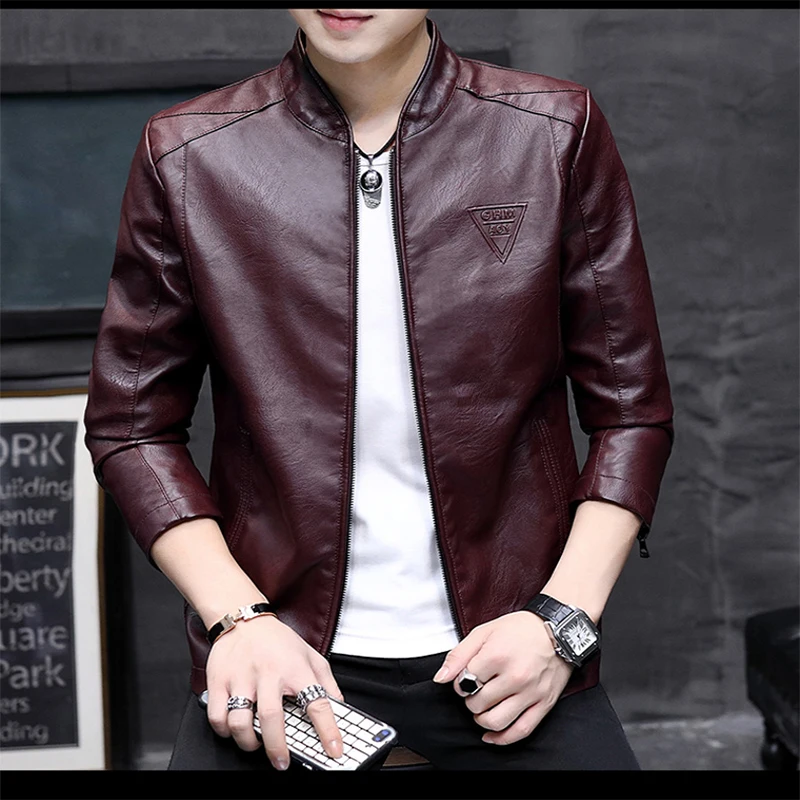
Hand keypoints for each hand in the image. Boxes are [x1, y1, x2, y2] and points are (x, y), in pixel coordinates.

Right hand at [205, 615, 345, 769]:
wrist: (243, 619)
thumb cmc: (278, 641)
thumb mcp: (310, 655)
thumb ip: (326, 682)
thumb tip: (339, 707)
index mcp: (296, 668)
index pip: (317, 703)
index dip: (328, 730)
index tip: (334, 751)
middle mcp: (269, 673)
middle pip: (272, 717)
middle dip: (277, 747)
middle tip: (282, 762)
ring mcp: (242, 678)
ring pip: (240, 721)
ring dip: (248, 742)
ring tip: (256, 744)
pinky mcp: (219, 681)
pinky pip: (217, 717)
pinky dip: (224, 731)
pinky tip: (233, 729)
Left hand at [432, 611, 573, 744]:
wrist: (558, 630)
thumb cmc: (520, 629)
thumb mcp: (484, 632)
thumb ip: (459, 655)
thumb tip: (441, 678)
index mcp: (497, 656)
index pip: (465, 683)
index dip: (460, 682)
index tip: (466, 677)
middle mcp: (515, 676)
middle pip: (478, 704)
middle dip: (470, 699)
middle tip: (475, 690)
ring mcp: (531, 693)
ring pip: (496, 721)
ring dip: (482, 719)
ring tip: (483, 707)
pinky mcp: (543, 704)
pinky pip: (521, 731)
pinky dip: (502, 738)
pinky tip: (491, 734)